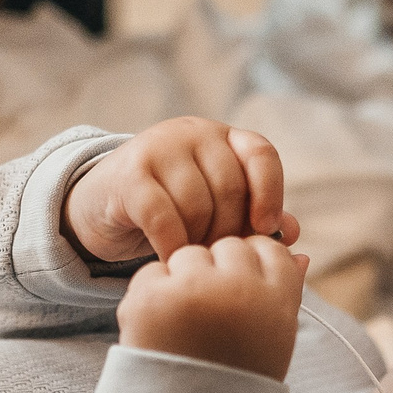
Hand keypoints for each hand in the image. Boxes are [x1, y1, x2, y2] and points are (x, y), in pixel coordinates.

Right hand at [64, 117, 296, 264]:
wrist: (101, 206)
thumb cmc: (169, 210)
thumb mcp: (214, 210)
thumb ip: (252, 219)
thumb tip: (292, 234)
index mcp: (222, 137)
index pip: (261, 154)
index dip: (270, 193)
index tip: (265, 229)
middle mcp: (192, 133)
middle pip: (230, 188)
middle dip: (228, 231)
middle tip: (217, 258)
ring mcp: (158, 147)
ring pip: (198, 204)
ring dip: (198, 240)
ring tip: (192, 257)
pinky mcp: (129, 174)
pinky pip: (163, 217)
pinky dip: (171, 246)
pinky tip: (170, 260)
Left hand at [117, 236, 308, 380]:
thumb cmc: (235, 384)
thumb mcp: (274, 341)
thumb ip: (285, 294)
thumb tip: (299, 252)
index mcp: (277, 301)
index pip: (270, 249)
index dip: (252, 267)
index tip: (240, 295)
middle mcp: (240, 289)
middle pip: (228, 247)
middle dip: (218, 271)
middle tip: (209, 318)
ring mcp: (194, 290)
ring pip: (189, 255)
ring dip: (184, 279)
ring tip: (184, 326)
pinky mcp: (152, 298)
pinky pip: (151, 273)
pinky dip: (152, 296)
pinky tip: (160, 328)